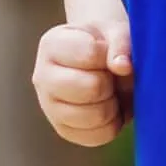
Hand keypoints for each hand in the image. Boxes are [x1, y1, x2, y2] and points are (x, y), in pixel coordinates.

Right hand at [31, 21, 130, 147]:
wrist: (104, 59)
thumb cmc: (109, 40)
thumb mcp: (117, 29)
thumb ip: (121, 41)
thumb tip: (122, 66)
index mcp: (52, 44)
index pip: (91, 53)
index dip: (111, 54)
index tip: (109, 51)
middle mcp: (43, 77)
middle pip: (92, 88)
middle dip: (111, 82)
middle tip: (110, 74)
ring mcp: (49, 106)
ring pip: (95, 116)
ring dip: (113, 103)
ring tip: (109, 90)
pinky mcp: (63, 129)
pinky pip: (98, 136)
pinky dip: (112, 123)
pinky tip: (108, 106)